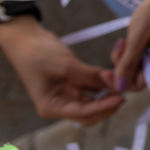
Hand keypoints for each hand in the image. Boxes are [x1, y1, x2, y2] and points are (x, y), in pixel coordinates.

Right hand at [0, 19, 124, 124]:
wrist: (25, 37)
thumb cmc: (38, 53)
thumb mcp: (66, 65)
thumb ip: (91, 76)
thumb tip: (115, 83)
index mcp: (51, 107)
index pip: (82, 113)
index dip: (103, 107)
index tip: (121, 98)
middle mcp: (59, 104)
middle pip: (89, 113)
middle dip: (107, 105)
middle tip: (124, 92)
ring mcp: (66, 93)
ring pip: (92, 102)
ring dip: (107, 95)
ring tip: (121, 83)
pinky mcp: (72, 82)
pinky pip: (91, 89)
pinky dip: (102, 84)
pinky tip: (113, 77)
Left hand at [111, 0, 149, 90]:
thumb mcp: (137, 38)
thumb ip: (128, 63)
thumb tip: (119, 87)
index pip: (138, 85)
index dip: (120, 81)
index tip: (104, 71)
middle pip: (136, 75)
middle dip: (122, 65)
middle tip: (118, 45)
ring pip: (136, 64)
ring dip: (125, 55)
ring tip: (123, 38)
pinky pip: (140, 53)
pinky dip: (131, 47)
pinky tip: (130, 35)